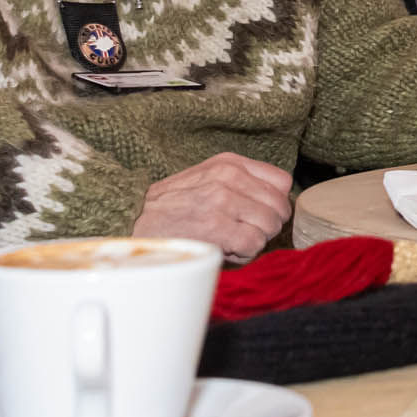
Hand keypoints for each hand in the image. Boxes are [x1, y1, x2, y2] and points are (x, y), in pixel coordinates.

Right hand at [130, 152, 294, 260]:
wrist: (135, 219)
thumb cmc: (174, 206)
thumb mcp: (208, 179)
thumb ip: (242, 183)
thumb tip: (277, 204)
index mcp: (229, 163)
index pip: (281, 181)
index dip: (274, 203)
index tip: (258, 215)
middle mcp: (228, 177)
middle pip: (279, 207)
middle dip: (266, 225)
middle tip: (243, 232)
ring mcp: (222, 200)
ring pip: (270, 225)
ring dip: (255, 240)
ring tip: (231, 240)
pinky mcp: (216, 226)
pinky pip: (254, 243)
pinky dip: (244, 253)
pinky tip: (226, 250)